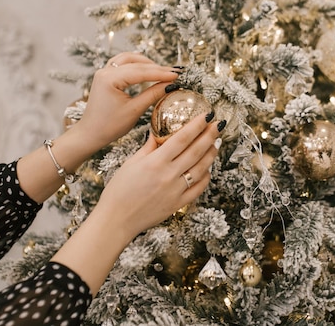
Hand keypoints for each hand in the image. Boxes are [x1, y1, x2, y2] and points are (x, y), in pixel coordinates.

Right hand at [50, 112, 224, 294]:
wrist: (116, 219)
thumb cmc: (119, 191)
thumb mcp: (131, 163)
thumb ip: (149, 147)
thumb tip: (158, 132)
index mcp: (156, 162)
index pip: (182, 138)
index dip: (197, 125)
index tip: (206, 116)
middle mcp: (169, 175)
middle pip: (196, 151)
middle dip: (209, 135)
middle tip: (218, 124)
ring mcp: (176, 190)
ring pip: (201, 168)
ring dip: (211, 154)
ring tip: (216, 143)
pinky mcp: (178, 204)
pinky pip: (198, 188)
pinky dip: (206, 176)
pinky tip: (207, 168)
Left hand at [72, 52, 178, 148]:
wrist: (90, 134)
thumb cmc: (109, 126)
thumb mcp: (134, 111)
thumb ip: (152, 95)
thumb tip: (170, 85)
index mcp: (109, 79)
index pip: (141, 72)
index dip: (161, 73)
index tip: (177, 75)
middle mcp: (105, 71)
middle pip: (136, 64)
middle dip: (156, 68)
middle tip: (174, 73)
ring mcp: (103, 72)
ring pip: (128, 59)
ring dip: (146, 63)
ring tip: (162, 70)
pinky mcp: (105, 76)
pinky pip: (122, 63)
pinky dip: (135, 64)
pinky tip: (146, 69)